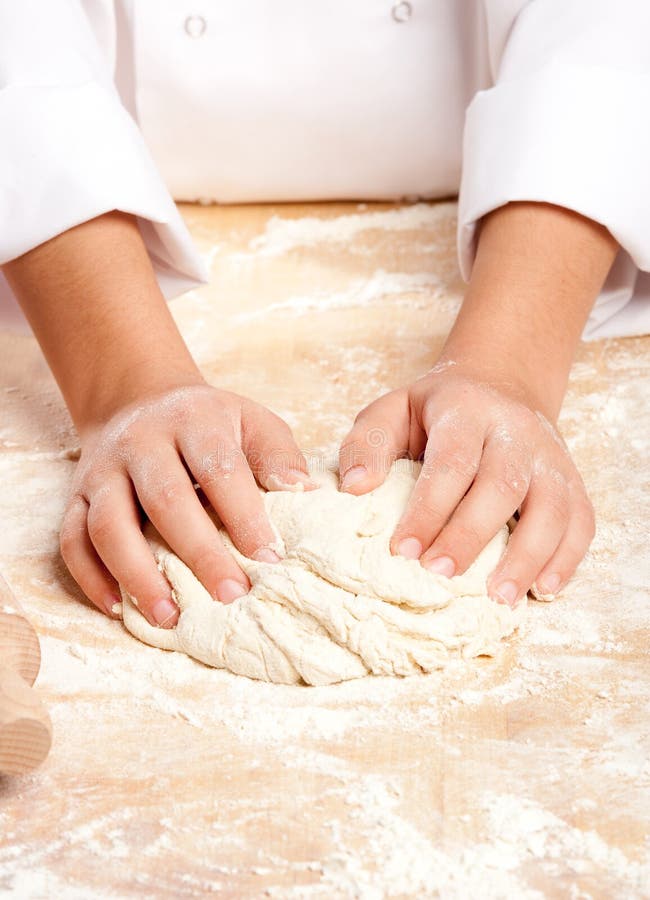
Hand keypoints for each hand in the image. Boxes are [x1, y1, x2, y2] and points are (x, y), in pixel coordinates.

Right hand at [60, 381, 312, 626]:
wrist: (138, 399)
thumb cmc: (209, 424)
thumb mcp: (251, 421)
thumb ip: (278, 456)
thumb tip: (304, 494)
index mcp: (193, 420)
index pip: (219, 467)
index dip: (244, 514)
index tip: (269, 558)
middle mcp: (142, 442)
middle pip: (165, 499)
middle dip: (198, 552)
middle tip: (231, 596)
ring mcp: (102, 470)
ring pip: (109, 524)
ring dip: (138, 574)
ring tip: (170, 617)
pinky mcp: (75, 495)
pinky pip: (72, 539)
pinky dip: (91, 578)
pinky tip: (120, 609)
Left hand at [338, 364, 594, 605]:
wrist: (499, 386)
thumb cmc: (435, 412)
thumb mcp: (392, 411)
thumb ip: (367, 444)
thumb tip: (353, 487)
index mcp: (466, 410)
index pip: (451, 461)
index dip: (429, 508)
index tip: (402, 551)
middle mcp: (515, 430)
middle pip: (503, 485)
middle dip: (471, 535)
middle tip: (440, 575)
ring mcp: (550, 456)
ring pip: (553, 506)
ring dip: (528, 556)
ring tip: (499, 598)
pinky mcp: (572, 480)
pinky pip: (581, 520)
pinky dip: (568, 558)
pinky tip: (543, 589)